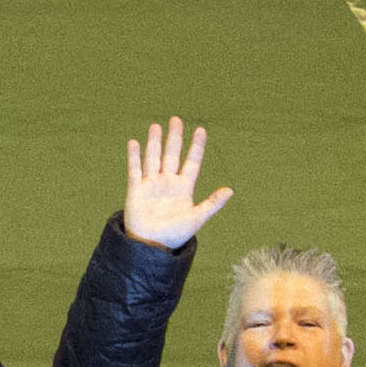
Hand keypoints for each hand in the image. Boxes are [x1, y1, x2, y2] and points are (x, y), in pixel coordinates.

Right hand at [120, 118, 232, 249]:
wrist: (151, 247)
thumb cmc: (175, 235)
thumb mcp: (197, 218)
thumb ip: (212, 203)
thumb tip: (230, 190)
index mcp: (184, 188)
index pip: (192, 162)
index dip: (197, 146)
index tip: (201, 130)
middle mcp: (168, 182)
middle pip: (172, 154)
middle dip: (174, 137)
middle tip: (176, 119)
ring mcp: (151, 185)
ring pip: (153, 158)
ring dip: (154, 142)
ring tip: (156, 126)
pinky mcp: (136, 190)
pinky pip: (135, 170)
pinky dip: (134, 156)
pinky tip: (134, 142)